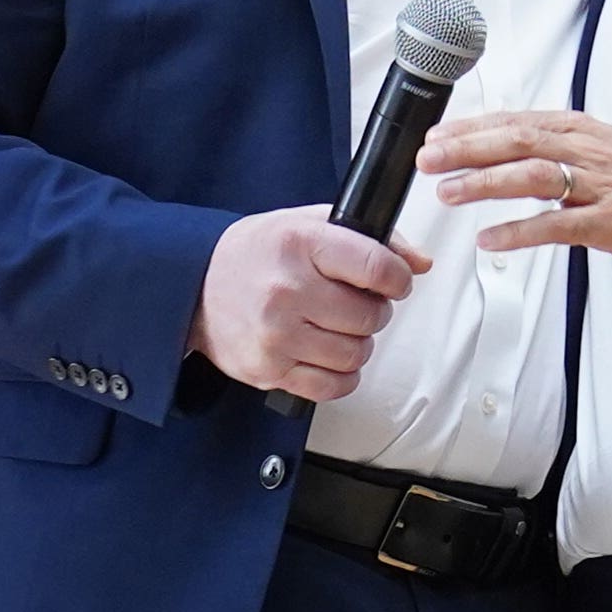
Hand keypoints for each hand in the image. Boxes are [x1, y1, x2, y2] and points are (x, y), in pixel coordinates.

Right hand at [194, 205, 417, 403]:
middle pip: (369, 317)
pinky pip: (331, 386)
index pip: (376, 267)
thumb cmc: (255, 254)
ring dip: (358, 345)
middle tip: (357, 305)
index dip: (397, 278)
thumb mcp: (307, 224)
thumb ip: (368, 238)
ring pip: (354, 355)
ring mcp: (276, 334)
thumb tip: (418, 263)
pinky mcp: (269, 369)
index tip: (393, 281)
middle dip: (374, 312)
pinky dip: (341, 375)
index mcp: (300, 244)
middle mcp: (287, 290)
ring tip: (338, 329)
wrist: (193, 285)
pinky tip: (329, 356)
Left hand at [421, 111, 611, 268]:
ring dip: (484, 183)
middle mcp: (585, 150)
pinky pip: (556, 225)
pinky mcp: (608, 221)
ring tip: (447, 194)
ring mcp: (597, 185)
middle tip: (428, 159)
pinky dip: (519, 231)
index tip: (435, 137)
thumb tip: (505, 148)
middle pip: (516, 141)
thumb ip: (555, 147)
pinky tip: (490, 240)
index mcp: (579, 130)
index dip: (471, 128)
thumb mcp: (599, 147)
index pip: (515, 122)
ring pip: (531, 176)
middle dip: (467, 149)